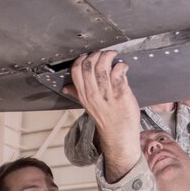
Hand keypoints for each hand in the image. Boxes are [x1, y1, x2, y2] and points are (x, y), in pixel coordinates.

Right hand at [65, 51, 140, 180]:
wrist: (119, 137)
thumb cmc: (107, 120)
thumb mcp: (88, 107)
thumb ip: (78, 94)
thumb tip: (66, 88)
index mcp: (84, 96)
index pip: (76, 71)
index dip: (82, 59)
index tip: (89, 56)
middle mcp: (94, 95)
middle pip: (88, 65)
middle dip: (96, 54)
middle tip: (103, 54)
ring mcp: (107, 95)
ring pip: (103, 67)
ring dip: (109, 56)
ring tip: (113, 56)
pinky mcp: (121, 94)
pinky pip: (118, 72)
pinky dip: (121, 66)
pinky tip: (123, 67)